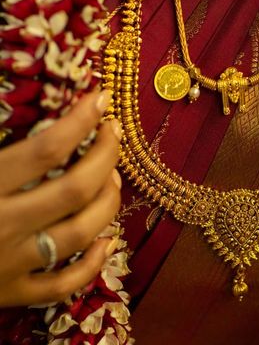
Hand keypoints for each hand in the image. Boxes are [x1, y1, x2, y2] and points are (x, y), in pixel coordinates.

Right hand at [0, 90, 121, 306]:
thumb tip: (10, 97)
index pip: (46, 150)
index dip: (80, 121)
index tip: (101, 99)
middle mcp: (1, 226)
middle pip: (74, 189)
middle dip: (106, 155)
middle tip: (113, 133)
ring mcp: (9, 265)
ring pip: (79, 233)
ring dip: (108, 201)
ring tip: (114, 176)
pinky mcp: (10, 294)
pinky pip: (62, 285)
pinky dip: (93, 264)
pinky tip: (107, 240)